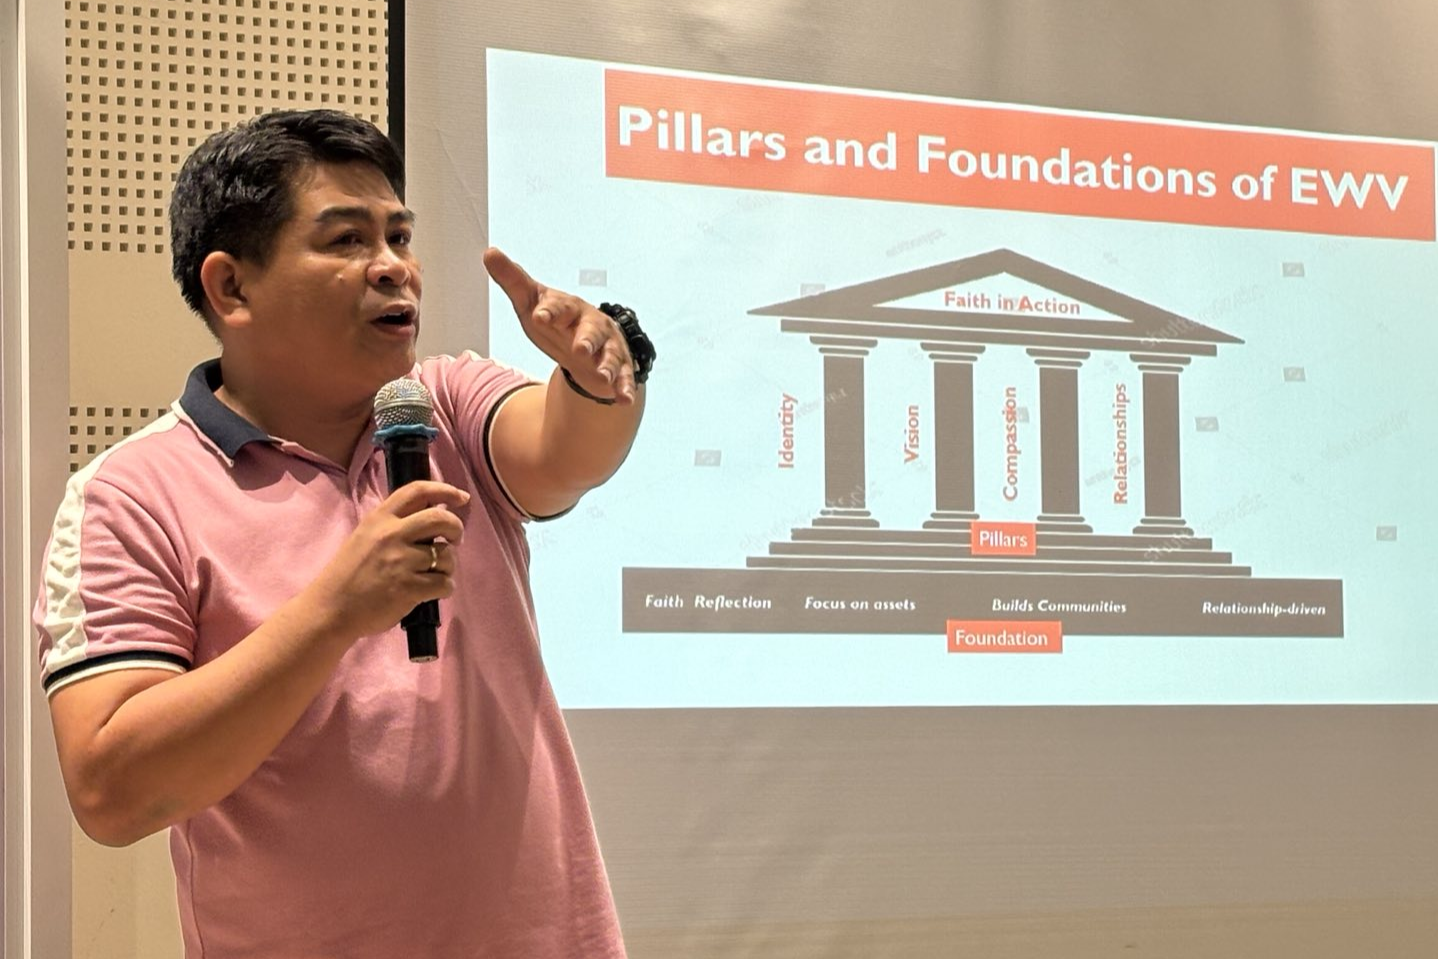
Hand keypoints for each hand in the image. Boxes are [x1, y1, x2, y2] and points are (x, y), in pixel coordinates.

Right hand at [303, 481, 467, 640]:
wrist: (331, 609)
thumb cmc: (349, 574)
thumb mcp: (366, 536)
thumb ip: (393, 525)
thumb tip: (430, 518)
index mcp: (380, 518)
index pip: (417, 491)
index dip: (445, 490)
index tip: (462, 498)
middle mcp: (392, 534)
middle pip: (441, 519)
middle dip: (456, 528)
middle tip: (454, 539)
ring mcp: (401, 561)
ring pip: (447, 555)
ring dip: (448, 565)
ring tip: (435, 573)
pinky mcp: (409, 587)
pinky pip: (444, 583)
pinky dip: (445, 588)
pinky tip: (433, 591)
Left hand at [483, 247, 637, 403]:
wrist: (587, 343)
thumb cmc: (557, 321)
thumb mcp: (531, 303)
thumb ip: (512, 281)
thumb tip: (490, 252)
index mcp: (569, 308)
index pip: (560, 307)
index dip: (550, 311)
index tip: (539, 316)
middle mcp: (592, 326)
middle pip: (592, 331)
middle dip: (587, 339)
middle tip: (580, 348)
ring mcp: (607, 347)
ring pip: (611, 355)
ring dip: (608, 365)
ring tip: (603, 375)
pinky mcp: (618, 368)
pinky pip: (624, 378)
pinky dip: (625, 388)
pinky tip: (625, 399)